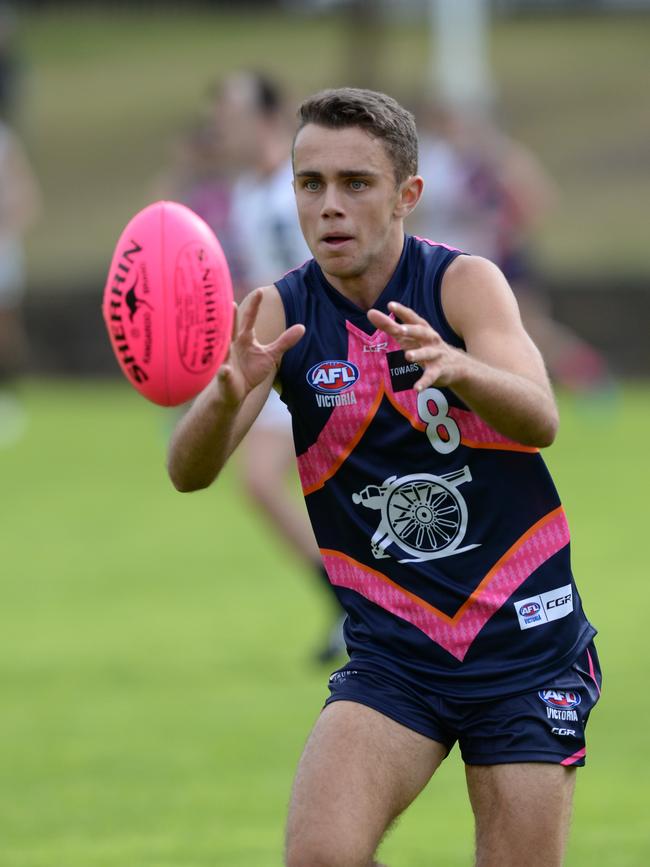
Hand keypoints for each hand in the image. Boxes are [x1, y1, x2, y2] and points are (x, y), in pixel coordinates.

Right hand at [217, 288, 303, 406]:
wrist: (235, 392)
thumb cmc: (251, 370)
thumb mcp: (270, 355)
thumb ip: (284, 341)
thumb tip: (303, 327)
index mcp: (244, 338)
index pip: (249, 319)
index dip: (255, 306)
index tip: (260, 291)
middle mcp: (233, 345)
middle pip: (232, 329)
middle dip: (230, 317)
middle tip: (230, 302)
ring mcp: (226, 360)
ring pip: (223, 348)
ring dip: (223, 342)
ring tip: (222, 331)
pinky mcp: (224, 376)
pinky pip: (223, 373)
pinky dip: (224, 371)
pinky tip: (225, 370)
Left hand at [367, 300, 464, 391]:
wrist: (456, 366)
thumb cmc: (426, 347)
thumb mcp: (409, 336)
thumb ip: (390, 325)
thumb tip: (370, 313)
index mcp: (422, 329)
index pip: (412, 318)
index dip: (402, 311)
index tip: (390, 305)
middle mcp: (430, 339)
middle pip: (421, 332)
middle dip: (411, 330)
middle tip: (399, 329)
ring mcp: (436, 355)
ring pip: (427, 353)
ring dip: (418, 354)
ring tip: (408, 356)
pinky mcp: (439, 371)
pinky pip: (430, 376)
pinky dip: (424, 382)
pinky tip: (416, 388)